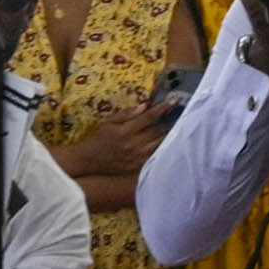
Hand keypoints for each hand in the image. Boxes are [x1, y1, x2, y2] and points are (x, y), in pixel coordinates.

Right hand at [49, 94, 168, 194]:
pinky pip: (154, 156)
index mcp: (125, 131)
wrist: (89, 160)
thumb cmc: (98, 138)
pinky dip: (161, 148)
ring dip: (168, 135)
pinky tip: (167, 143)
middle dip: (169, 122)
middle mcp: (133, 144)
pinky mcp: (137, 166)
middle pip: (157, 131)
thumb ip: (126, 114)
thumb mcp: (108, 122)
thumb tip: (144, 106)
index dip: (162, 109)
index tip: (173, 102)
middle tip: (179, 115)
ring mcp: (136, 157)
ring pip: (159, 144)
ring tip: (177, 128)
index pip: (149, 117)